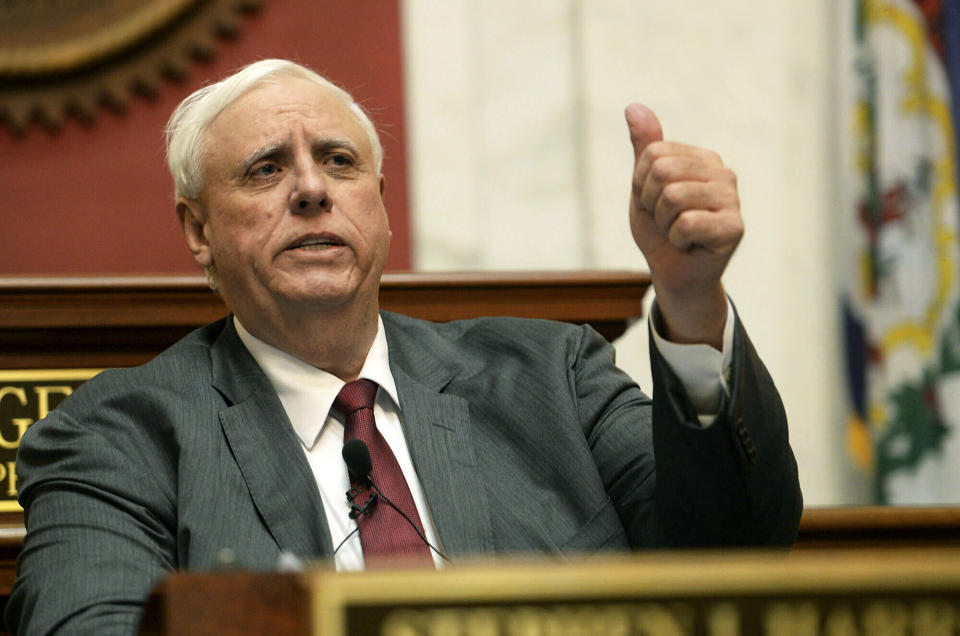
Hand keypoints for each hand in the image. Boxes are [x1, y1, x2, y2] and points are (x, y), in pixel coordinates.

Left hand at [625, 103, 742, 347]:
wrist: (674, 274)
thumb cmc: (661, 230)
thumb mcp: (644, 185)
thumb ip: (644, 147)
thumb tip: (633, 106)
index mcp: (702, 158)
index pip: (653, 155)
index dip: (641, 185)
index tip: (655, 204)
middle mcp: (722, 172)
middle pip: (662, 172)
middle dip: (651, 204)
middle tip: (665, 221)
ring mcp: (733, 199)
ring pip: (672, 197)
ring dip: (663, 223)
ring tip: (677, 232)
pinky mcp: (735, 227)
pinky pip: (686, 223)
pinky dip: (677, 240)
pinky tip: (690, 245)